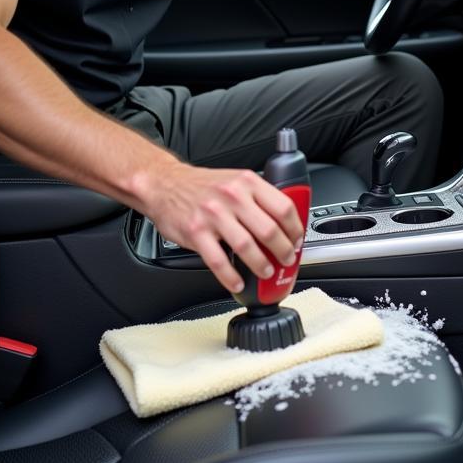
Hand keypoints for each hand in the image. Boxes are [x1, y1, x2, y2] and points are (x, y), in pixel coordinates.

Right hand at [150, 160, 304, 293]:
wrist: (165, 184)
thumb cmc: (202, 185)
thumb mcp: (235, 179)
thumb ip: (257, 197)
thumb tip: (283, 222)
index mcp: (247, 182)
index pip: (282, 207)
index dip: (295, 229)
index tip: (297, 240)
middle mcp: (232, 196)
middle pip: (269, 230)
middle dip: (283, 251)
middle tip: (286, 260)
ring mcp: (213, 214)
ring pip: (246, 247)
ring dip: (261, 265)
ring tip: (266, 271)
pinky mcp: (196, 232)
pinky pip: (218, 261)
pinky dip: (231, 276)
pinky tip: (237, 282)